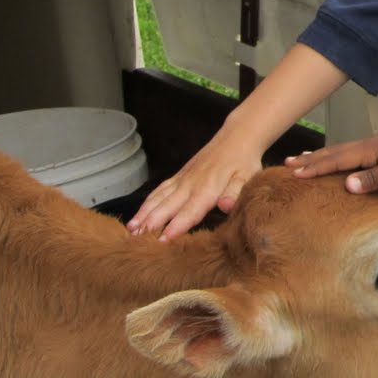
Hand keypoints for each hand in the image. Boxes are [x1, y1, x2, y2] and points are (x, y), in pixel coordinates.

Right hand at [127, 135, 261, 239]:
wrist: (237, 137)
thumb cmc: (244, 162)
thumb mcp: (247, 178)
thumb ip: (235, 193)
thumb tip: (224, 206)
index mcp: (207, 189)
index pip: (189, 212)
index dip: (176, 227)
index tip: (162, 240)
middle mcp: (190, 185)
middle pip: (167, 206)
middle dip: (151, 223)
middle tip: (136, 240)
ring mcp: (182, 180)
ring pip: (159, 198)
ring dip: (144, 214)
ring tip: (130, 230)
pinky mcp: (179, 176)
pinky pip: (159, 190)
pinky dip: (147, 203)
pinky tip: (138, 215)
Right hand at [285, 120, 377, 193]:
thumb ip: (375, 178)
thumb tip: (346, 186)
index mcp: (368, 151)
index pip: (335, 161)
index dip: (313, 168)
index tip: (291, 174)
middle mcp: (367, 146)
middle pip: (332, 153)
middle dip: (309, 160)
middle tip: (286, 164)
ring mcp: (375, 145)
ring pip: (341, 151)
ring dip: (321, 156)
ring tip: (303, 158)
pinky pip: (352, 153)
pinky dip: (338, 156)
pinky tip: (342, 159)